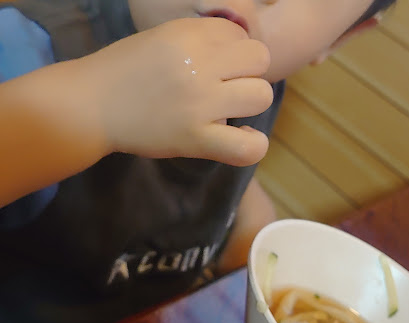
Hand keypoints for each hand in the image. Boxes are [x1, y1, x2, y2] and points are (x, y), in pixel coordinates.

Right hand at [81, 17, 272, 166]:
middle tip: (225, 89)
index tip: (216, 68)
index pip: (240, 35)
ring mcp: (199, 103)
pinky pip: (247, 147)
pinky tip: (241, 137)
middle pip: (260, 60)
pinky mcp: (195, 139)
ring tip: (227, 111)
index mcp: (188, 34)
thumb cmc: (125, 71)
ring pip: (261, 95)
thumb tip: (240, 52)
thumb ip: (200, 41)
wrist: (92, 105)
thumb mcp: (162, 38)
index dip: (233, 53)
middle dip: (247, 73)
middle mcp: (198, 64)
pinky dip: (253, 144)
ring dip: (249, 103)